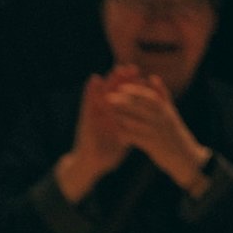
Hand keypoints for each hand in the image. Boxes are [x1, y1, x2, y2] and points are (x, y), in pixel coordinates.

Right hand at [56, 70, 131, 201]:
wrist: (90, 165)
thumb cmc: (107, 154)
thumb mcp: (123, 139)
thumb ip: (131, 129)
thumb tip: (146, 124)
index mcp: (115, 119)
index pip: (126, 100)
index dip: (133, 89)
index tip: (144, 77)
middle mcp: (105, 114)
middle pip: (115, 94)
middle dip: (122, 81)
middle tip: (131, 67)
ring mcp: (94, 115)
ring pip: (102, 94)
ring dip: (109, 80)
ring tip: (115, 68)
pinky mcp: (85, 119)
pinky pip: (88, 102)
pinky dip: (90, 90)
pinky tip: (94, 79)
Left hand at [104, 73, 210, 194]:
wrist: (185, 157)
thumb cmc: (174, 132)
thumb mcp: (170, 112)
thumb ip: (161, 95)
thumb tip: (152, 77)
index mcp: (166, 110)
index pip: (149, 96)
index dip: (135, 91)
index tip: (121, 87)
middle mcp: (162, 119)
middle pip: (141, 107)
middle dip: (124, 101)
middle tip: (108, 97)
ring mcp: (158, 132)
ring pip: (137, 122)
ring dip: (122, 117)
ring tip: (108, 114)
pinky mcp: (153, 146)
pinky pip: (137, 138)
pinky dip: (126, 135)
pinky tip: (117, 133)